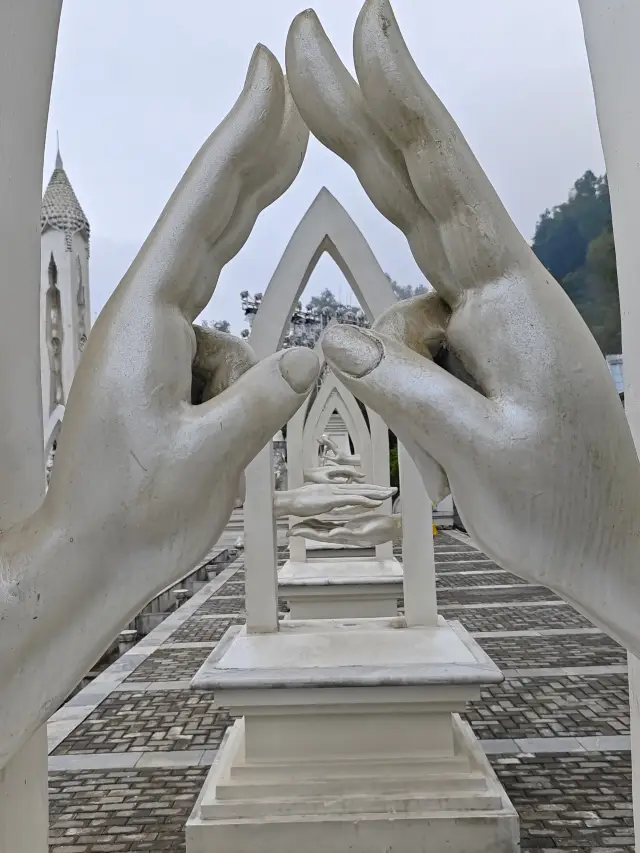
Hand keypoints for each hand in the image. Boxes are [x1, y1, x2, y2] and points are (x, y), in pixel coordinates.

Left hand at [0, 46, 319, 768]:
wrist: (93, 557)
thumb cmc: (127, 514)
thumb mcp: (206, 461)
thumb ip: (261, 401)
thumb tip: (308, 355)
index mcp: (145, 324)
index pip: (202, 213)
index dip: (240, 142)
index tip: (269, 84)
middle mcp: (145, 320)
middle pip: (210, 224)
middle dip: (254, 166)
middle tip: (292, 108)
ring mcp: (155, 345)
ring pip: (222, 306)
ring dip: (247, 360)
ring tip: (223, 427)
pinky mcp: (168, 371)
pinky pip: (226, 354)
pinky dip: (242, 384)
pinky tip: (225, 435)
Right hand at [275, 483, 395, 516]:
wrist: (289, 500)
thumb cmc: (300, 501)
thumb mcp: (318, 500)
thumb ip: (328, 500)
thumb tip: (334, 501)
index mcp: (335, 489)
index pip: (357, 489)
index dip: (370, 489)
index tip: (382, 491)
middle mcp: (338, 488)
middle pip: (362, 488)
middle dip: (379, 489)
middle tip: (393, 490)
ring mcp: (335, 492)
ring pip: (360, 492)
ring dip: (376, 493)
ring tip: (389, 494)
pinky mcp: (332, 499)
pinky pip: (352, 499)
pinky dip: (364, 500)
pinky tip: (374, 502)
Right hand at [286, 0, 639, 653]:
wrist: (606, 542)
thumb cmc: (568, 500)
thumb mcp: (485, 454)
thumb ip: (408, 389)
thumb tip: (338, 340)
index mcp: (513, 299)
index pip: (448, 182)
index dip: (404, 104)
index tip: (368, 33)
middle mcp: (496, 292)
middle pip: (414, 189)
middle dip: (359, 118)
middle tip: (308, 49)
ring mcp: (479, 320)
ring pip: (402, 287)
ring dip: (388, 364)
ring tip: (443, 447)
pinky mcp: (464, 351)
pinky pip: (400, 346)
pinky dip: (398, 392)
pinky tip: (436, 446)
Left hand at [289, 512, 401, 546]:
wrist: (393, 527)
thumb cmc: (381, 530)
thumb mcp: (364, 532)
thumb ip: (347, 533)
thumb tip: (331, 534)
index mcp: (343, 536)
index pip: (320, 535)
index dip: (306, 533)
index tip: (294, 532)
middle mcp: (341, 535)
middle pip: (318, 532)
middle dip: (304, 531)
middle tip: (290, 530)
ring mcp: (344, 530)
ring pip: (323, 528)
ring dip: (311, 527)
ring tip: (298, 524)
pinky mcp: (348, 525)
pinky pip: (331, 524)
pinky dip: (321, 523)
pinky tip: (316, 521)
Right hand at [316, 434, 360, 465]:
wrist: (349, 460)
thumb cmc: (343, 461)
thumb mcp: (335, 460)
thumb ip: (329, 458)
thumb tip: (323, 456)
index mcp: (335, 449)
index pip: (329, 443)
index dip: (324, 440)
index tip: (320, 438)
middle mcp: (336, 447)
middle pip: (329, 442)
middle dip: (323, 440)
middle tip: (318, 438)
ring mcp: (336, 448)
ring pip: (330, 444)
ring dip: (325, 443)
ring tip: (320, 442)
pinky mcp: (337, 450)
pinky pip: (331, 446)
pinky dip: (327, 446)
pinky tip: (325, 449)